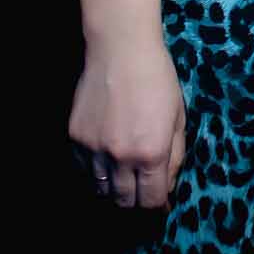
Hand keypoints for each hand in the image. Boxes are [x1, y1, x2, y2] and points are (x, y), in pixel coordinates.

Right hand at [68, 35, 186, 208]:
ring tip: (124, 171)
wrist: (121, 49)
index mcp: (152, 152)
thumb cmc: (157, 79)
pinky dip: (95, 170)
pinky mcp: (75, 138)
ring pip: (101, 189)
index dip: (157, 204)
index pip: (150, 201)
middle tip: (142, 186)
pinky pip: (84, 169)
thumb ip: (176, 156)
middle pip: (124, 201)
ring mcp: (94, 149)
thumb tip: (169, 187)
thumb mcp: (178, 117)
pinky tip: (106, 156)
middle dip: (136, 199)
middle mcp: (121, 156)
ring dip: (114, 187)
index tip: (159, 200)